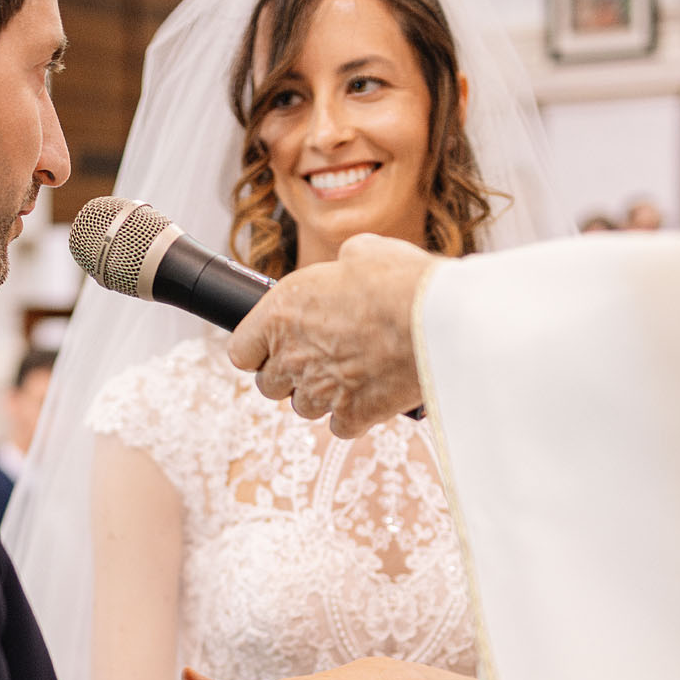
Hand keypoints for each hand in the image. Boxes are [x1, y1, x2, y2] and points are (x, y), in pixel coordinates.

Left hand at [227, 235, 435, 437]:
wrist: (438, 321)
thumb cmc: (399, 281)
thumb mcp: (363, 252)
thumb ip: (342, 264)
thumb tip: (349, 265)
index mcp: (282, 313)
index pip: (241, 350)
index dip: (257, 350)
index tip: (271, 347)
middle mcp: (293, 356)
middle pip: (268, 385)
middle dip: (289, 375)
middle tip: (318, 359)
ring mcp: (320, 390)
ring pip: (303, 408)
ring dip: (320, 396)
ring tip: (349, 376)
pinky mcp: (352, 415)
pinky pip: (340, 426)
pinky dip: (353, 416)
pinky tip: (369, 397)